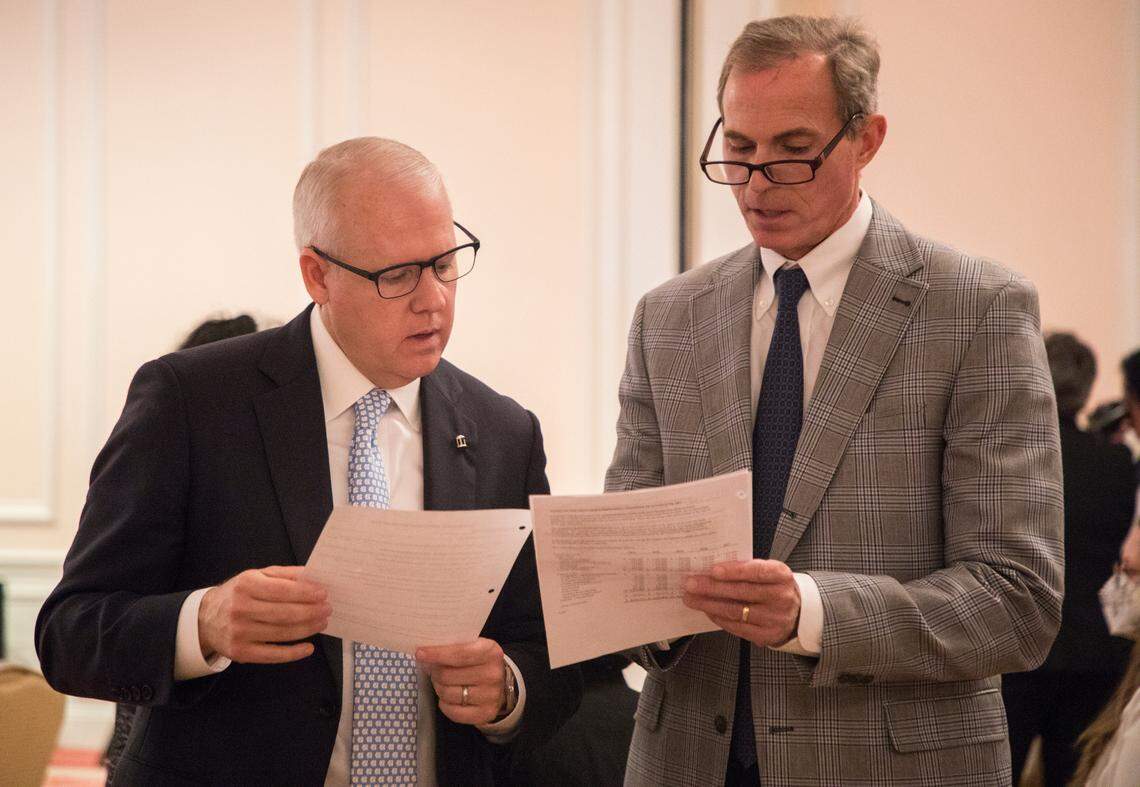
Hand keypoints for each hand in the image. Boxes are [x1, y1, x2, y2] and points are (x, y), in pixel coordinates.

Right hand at [198, 566, 330, 663]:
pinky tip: (309, 647)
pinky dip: (294, 653)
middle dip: (311, 612)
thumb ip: (285, 575)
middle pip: (285, 614)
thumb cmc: (239, 593)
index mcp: (246, 585)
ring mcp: (240, 633)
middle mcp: (241, 609)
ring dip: (308, 629)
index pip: (282, 590)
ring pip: (282, 633)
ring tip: (322, 623)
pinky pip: (273, 655)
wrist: (206, 618)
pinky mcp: (241, 653)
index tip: (324, 594)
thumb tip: (313, 576)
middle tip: (328, 609)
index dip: (306, 593)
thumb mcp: (257, 576)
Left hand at [417, 638, 505, 725]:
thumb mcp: (473, 646)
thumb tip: (425, 652)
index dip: (436, 654)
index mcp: (490, 652)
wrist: (501, 683)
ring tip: (443, 683)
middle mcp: (493, 674)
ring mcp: (490, 696)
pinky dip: (445, 705)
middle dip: (435, 673)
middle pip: (447, 675)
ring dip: (439, 688)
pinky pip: (453, 712)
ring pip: (447, 694)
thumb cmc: (479, 662)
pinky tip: (448, 698)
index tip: (420, 653)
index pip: (458, 654)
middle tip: (434, 670)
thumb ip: (453, 647)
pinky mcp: (485, 714)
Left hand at [682, 559, 800, 647]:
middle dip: (712, 588)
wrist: (797, 611)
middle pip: (741, 592)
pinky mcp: (767, 635)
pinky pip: (737, 627)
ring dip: (709, 604)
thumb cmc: (774, 586)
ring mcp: (775, 619)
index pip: (756, 572)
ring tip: (691, 598)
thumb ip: (747, 569)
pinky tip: (707, 611)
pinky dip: (719, 618)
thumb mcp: (768, 572)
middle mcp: (781, 597)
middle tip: (690, 584)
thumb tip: (712, 570)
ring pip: (736, 611)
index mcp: (781, 576)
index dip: (734, 571)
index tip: (713, 570)